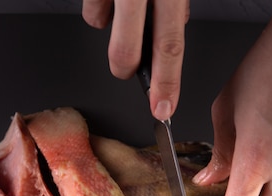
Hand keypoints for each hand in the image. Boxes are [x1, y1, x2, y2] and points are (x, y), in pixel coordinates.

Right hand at [82, 0, 189, 120]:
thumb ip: (177, 0)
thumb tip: (180, 20)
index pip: (169, 46)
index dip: (166, 82)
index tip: (163, 109)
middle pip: (126, 51)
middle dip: (125, 69)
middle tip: (128, 66)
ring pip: (99, 25)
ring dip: (110, 25)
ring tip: (121, 7)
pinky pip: (91, 8)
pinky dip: (99, 6)